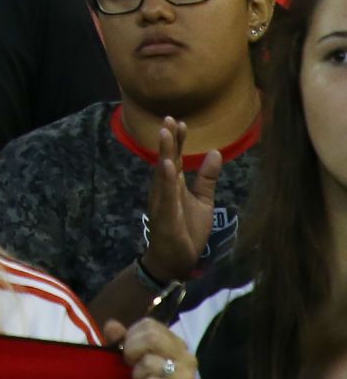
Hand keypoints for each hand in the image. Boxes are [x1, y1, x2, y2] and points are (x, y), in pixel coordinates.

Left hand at [101, 318, 196, 378]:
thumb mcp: (127, 360)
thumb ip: (120, 341)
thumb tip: (112, 325)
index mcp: (175, 344)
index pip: (150, 324)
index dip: (131, 336)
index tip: (127, 352)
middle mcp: (187, 358)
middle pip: (152, 337)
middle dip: (132, 351)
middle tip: (130, 367)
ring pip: (150, 362)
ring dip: (136, 374)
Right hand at [141, 117, 222, 282]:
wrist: (177, 259)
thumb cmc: (188, 230)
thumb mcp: (203, 201)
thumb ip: (207, 178)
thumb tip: (215, 152)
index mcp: (174, 184)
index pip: (176, 157)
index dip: (178, 141)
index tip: (181, 122)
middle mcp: (165, 189)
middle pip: (167, 160)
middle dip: (168, 140)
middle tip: (169, 119)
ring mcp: (163, 200)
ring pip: (163, 173)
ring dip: (164, 153)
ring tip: (166, 133)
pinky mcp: (164, 214)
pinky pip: (165, 194)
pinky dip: (165, 179)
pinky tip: (167, 165)